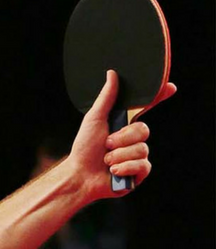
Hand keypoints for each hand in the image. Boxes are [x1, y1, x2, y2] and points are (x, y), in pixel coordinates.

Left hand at [65, 70, 175, 200]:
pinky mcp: (139, 172)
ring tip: (106, 160)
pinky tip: (113, 170)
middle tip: (106, 144)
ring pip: (142, 148)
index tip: (169, 87)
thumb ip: (106, 98)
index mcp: (124, 124)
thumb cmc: (84, 148)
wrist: (80, 175)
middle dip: (122, 138)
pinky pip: (142, 165)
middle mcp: (133, 139)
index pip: (146, 108)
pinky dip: (124, 167)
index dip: (158, 97)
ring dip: (119, 154)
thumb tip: (112, 74)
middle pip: (144, 130)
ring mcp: (138, 155)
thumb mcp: (94, 120)